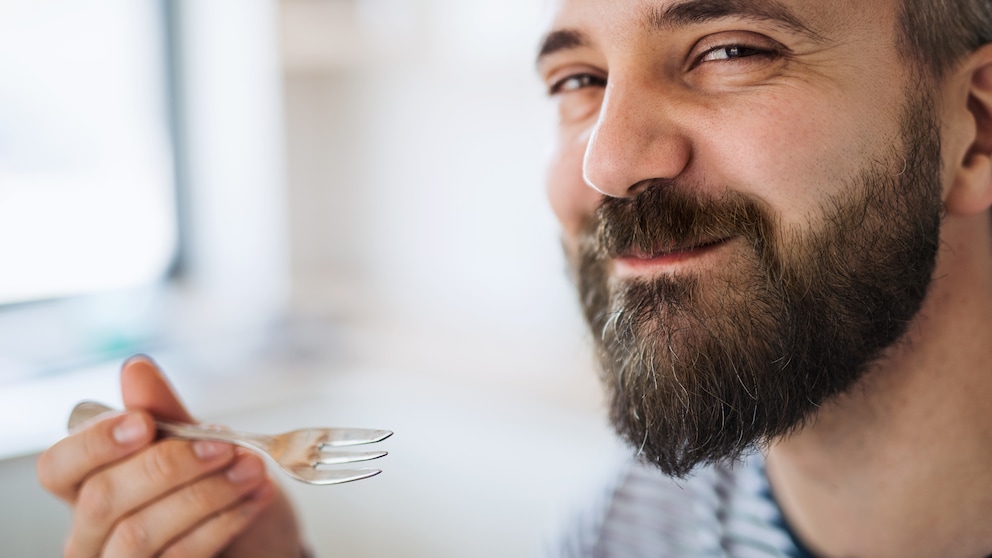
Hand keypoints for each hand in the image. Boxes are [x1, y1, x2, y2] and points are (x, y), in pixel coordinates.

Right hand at [36, 356, 304, 556]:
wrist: (264, 541)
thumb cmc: (219, 489)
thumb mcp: (202, 446)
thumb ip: (167, 414)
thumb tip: (136, 368)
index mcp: (89, 487)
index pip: (58, 468)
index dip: (94, 444)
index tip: (145, 421)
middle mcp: (92, 533)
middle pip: (102, 499)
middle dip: (168, 466)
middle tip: (225, 446)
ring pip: (138, 533)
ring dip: (205, 494)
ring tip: (252, 470)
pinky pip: (179, 556)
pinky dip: (223, 521)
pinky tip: (256, 498)